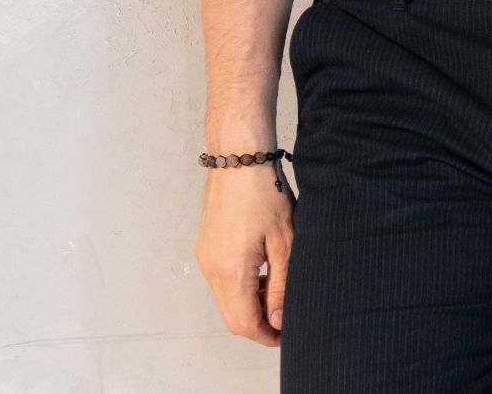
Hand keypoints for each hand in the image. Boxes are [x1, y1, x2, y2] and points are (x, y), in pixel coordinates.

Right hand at [195, 165, 294, 345]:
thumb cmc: (264, 191)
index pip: (244, 324)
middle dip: (259, 323)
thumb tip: (277, 320)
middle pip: (232, 317)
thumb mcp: (284, 240)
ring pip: (225, 300)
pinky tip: (261, 269)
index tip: (286, 334)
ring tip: (276, 286)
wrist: (239, 156)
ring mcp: (205, 257)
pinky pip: (220, 281)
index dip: (267, 336)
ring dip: (249, 303)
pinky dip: (240, 286)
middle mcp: (211, 268)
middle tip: (285, 315)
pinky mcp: (205, 246)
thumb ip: (281, 285)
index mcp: (230, 270)